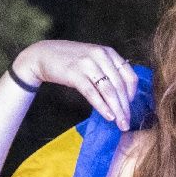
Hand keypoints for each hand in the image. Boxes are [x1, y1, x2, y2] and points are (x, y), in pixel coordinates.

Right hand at [19, 40, 138, 129]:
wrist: (43, 55)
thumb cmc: (71, 60)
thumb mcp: (94, 59)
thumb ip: (108, 71)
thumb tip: (123, 95)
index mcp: (108, 52)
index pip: (129, 75)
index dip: (132, 94)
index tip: (130, 108)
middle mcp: (101, 56)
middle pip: (120, 86)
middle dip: (125, 107)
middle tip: (127, 123)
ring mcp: (88, 64)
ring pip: (109, 91)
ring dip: (117, 110)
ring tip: (120, 123)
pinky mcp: (75, 74)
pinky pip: (93, 94)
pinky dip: (102, 107)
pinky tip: (108, 116)